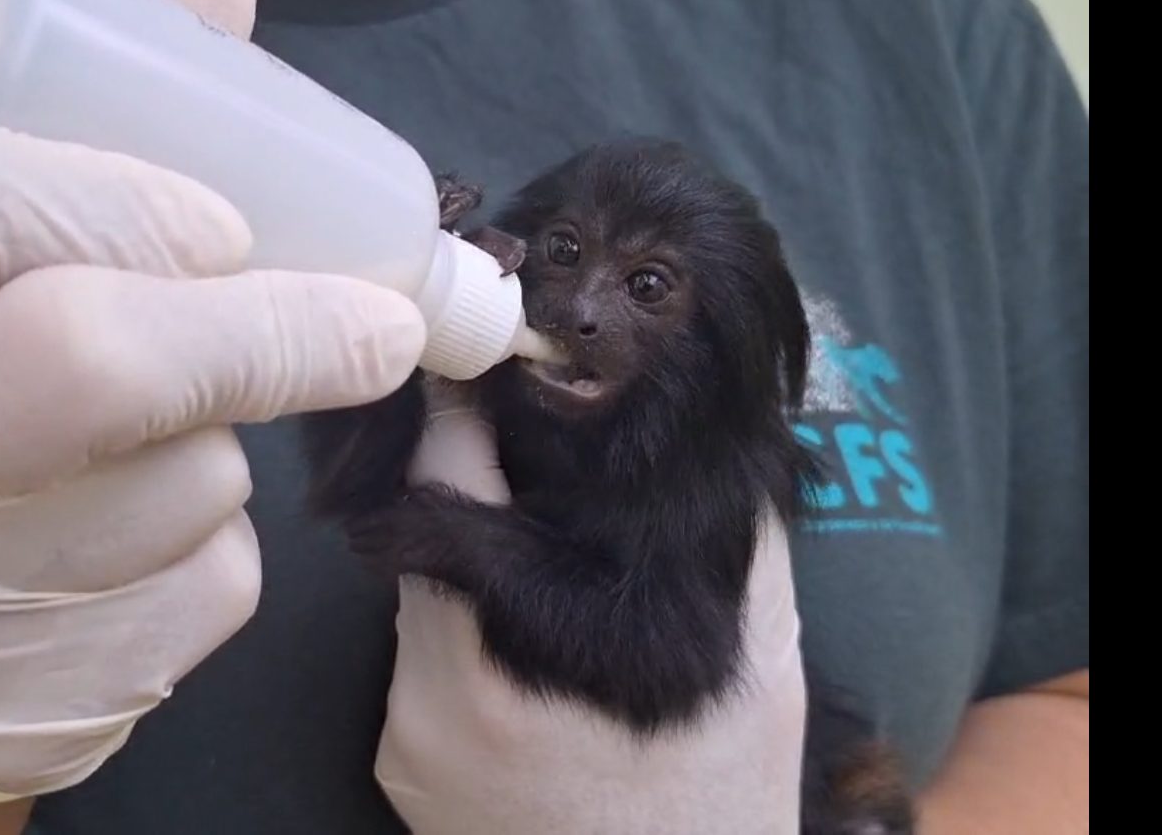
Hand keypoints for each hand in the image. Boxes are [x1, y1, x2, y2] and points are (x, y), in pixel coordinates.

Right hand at [0, 0, 423, 799]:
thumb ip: (65, 103)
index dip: (87, 205)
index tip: (218, 220)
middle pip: (88, 370)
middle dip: (262, 338)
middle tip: (375, 325)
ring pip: (176, 497)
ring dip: (210, 451)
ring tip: (133, 437)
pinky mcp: (6, 715)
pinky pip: (188, 606)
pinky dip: (201, 555)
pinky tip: (122, 533)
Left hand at [373, 381, 809, 834]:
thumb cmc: (715, 810)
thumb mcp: (762, 674)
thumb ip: (737, 549)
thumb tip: (727, 447)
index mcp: (520, 653)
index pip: (447, 487)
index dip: (466, 417)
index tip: (488, 370)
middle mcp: (438, 700)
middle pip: (422, 537)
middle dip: (473, 490)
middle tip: (528, 454)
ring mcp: (409, 743)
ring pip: (418, 598)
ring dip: (469, 563)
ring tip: (544, 563)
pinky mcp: (399, 770)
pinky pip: (418, 662)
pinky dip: (460, 632)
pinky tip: (527, 648)